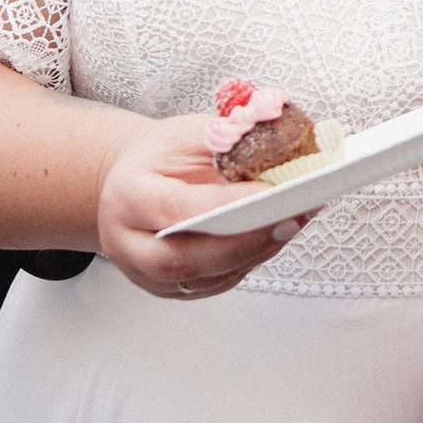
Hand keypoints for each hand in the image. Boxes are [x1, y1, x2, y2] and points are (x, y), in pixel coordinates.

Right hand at [96, 113, 315, 300]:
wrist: (127, 181)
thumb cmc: (158, 157)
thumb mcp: (185, 135)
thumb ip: (227, 142)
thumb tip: (282, 150)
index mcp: (128, 195)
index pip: (177, 208)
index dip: (226, 205)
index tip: (272, 192)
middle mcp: (129, 242)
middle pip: (187, 259)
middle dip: (246, 243)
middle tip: (292, 219)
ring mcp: (146, 272)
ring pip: (207, 278)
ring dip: (256, 253)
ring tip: (295, 222)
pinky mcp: (169, 288)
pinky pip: (216, 283)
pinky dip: (250, 261)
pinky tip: (275, 237)